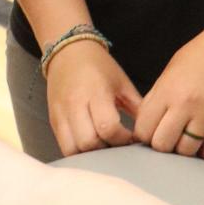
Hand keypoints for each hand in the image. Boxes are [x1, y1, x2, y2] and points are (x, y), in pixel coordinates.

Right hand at [45, 39, 141, 156]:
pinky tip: (89, 147)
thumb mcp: (122, 83)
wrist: (68, 50)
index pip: (108, 127)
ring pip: (73, 149)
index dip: (122, 139)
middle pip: (89, 142)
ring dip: (90, 154)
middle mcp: (74, 104)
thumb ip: (137, 108)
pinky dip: (77, 152)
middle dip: (106, 149)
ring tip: (103, 147)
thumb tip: (150, 132)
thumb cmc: (99, 66)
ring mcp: (61, 113)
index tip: (131, 138)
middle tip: (117, 145)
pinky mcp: (53, 120)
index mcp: (95, 91)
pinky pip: (63, 146)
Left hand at [132, 30, 203, 160]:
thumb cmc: (198, 56)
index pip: (144, 129)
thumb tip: (146, 123)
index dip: (144, 135)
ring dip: (185, 150)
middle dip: (163, 145)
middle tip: (169, 137)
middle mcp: (185, 104)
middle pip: (163, 145)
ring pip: (187, 151)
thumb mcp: (169, 71)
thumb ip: (157, 97)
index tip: (151, 133)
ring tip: (187, 139)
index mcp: (167, 90)